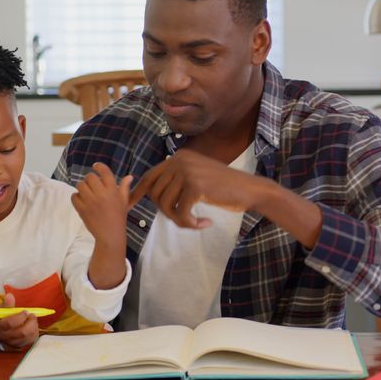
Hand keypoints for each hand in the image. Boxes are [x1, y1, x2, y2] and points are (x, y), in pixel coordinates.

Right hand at [0, 293, 38, 349]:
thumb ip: (6, 304)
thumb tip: (10, 295)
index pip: (10, 324)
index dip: (20, 317)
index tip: (25, 311)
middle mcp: (6, 337)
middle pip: (23, 332)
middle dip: (31, 322)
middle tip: (31, 315)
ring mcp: (13, 343)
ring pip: (29, 337)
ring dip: (34, 326)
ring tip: (31, 320)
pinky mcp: (19, 346)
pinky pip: (31, 340)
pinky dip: (34, 332)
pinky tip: (31, 326)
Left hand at [71, 163, 132, 248]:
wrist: (110, 234)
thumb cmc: (118, 217)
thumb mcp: (124, 201)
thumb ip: (125, 187)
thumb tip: (129, 176)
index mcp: (112, 191)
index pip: (104, 172)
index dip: (99, 166)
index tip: (95, 166)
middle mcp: (101, 194)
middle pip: (90, 177)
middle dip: (90, 179)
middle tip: (91, 184)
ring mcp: (90, 201)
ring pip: (80, 185)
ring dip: (82, 187)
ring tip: (86, 192)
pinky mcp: (82, 209)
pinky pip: (74, 196)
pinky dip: (76, 197)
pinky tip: (81, 200)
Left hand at [128, 149, 269, 228]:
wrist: (251, 189)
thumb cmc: (224, 188)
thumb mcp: (196, 178)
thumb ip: (176, 181)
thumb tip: (150, 194)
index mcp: (179, 157)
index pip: (150, 176)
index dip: (138, 192)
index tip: (129, 206)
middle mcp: (180, 160)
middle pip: (155, 193)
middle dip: (166, 211)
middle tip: (184, 218)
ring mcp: (187, 171)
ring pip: (165, 204)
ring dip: (178, 219)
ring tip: (194, 221)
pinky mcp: (195, 186)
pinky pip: (180, 212)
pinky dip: (189, 223)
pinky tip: (203, 223)